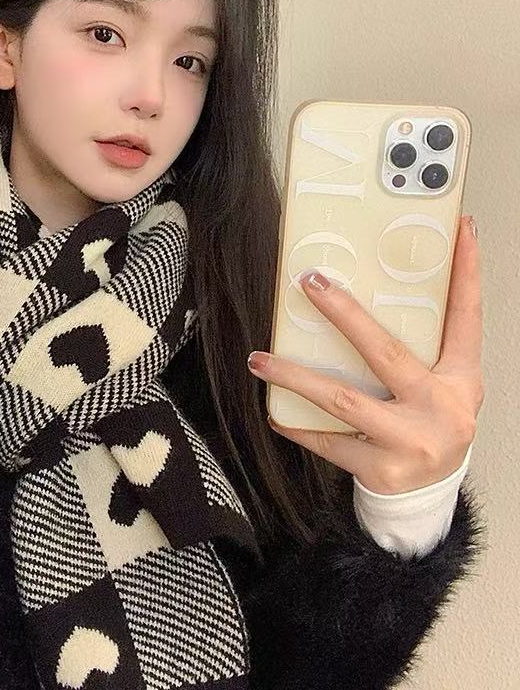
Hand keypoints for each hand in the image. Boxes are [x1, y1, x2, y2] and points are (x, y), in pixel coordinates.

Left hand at [248, 215, 483, 494]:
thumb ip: (417, 350)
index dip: (466, 273)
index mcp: (460, 381)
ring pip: (343, 400)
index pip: (467, 318)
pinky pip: (327, 441)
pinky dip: (297, 424)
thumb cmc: (428, 428)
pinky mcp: (381, 469)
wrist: (428, 496)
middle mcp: (441, 409)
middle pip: (386, 351)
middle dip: (345, 314)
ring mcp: (411, 441)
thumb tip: (368, 296)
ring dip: (295, 376)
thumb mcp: (438, 388)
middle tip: (311, 282)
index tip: (460, 229)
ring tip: (260, 359)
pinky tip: (274, 410)